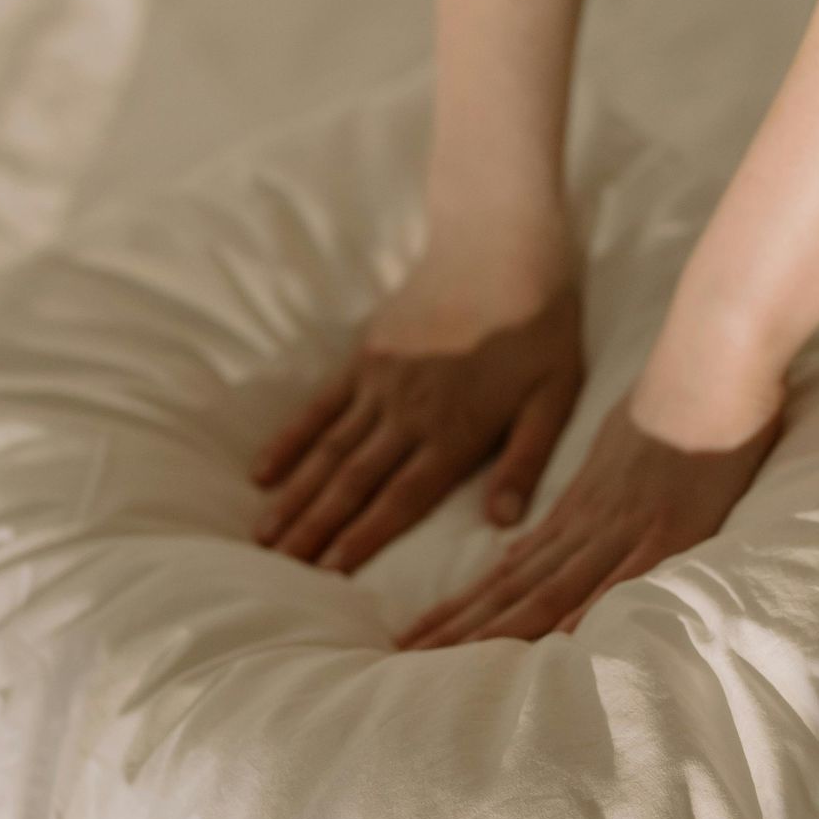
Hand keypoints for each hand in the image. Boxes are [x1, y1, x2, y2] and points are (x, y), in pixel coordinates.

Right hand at [250, 243, 583, 572]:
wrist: (497, 242)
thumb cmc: (539, 324)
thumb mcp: (555, 394)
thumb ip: (526, 459)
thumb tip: (502, 522)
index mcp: (455, 433)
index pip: (401, 499)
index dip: (363, 539)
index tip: (328, 576)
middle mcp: (407, 415)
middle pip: (352, 484)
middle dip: (315, 531)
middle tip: (278, 573)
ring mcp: (379, 385)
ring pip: (328, 453)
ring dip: (295, 497)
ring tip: (264, 538)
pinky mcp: (365, 358)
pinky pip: (319, 408)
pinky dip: (289, 442)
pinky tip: (263, 473)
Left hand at [395, 382, 781, 647]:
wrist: (709, 370)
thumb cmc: (665, 413)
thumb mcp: (599, 462)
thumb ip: (563, 515)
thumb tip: (518, 553)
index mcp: (572, 513)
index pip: (503, 572)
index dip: (459, 608)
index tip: (413, 636)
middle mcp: (588, 527)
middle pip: (514, 588)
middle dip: (460, 627)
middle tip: (406, 657)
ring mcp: (628, 530)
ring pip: (553, 587)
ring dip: (502, 627)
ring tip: (450, 659)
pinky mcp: (672, 531)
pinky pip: (627, 576)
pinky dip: (592, 607)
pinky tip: (560, 638)